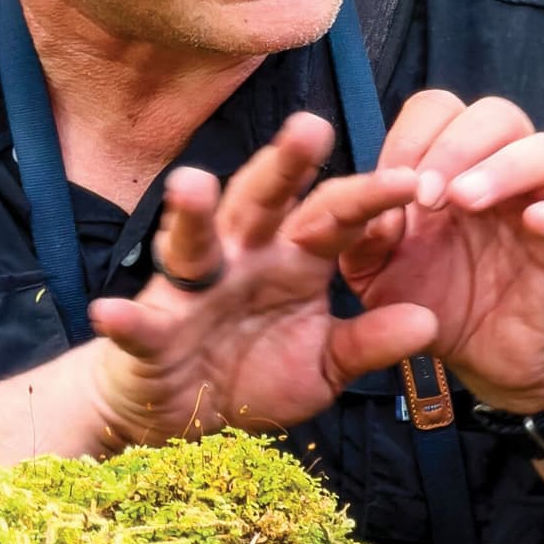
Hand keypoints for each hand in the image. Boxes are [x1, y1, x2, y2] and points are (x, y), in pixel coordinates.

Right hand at [84, 113, 438, 447]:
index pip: (336, 216)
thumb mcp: (325, 365)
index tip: (413, 179)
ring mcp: (192, 292)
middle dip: (284, 165)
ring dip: (191, 213)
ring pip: (193, 242)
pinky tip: (112, 312)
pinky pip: (139, 324)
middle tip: (311, 126)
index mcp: (294, 259)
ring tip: (191, 184)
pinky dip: (126, 319)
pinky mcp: (149, 334)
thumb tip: (431, 319)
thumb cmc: (256, 373)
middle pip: (264, 201)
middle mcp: (243, 258)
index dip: (371, 197)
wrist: (182, 416)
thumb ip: (370, 343)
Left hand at [348, 89, 543, 413]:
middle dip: (455, 146)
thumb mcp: (379, 275)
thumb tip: (363, 201)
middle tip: (427, 196)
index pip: (440, 110)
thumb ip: (362, 238)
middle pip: (497, 115)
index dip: (413, 135)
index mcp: (454, 167)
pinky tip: (533, 223)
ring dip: (502, 167)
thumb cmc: (438, 303)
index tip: (389, 180)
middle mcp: (504, 173)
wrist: (488, 363)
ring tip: (466, 202)